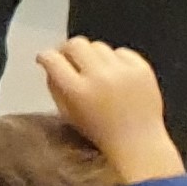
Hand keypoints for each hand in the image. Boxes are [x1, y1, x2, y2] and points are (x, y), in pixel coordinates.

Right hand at [37, 38, 182, 182]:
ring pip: (98, 46)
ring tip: (95, 70)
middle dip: (67, 50)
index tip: (46, 59)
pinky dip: (115, 60)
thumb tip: (50, 64)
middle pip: (75, 44)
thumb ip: (55, 87)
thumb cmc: (101, 132)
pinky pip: (121, 52)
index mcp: (77, 91)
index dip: (45, 57)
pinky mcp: (142, 69)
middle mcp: (99, 76)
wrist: (138, 141)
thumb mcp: (67, 114)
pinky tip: (115, 74)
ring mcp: (123, 71)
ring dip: (92, 55)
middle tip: (69, 59)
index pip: (52, 59)